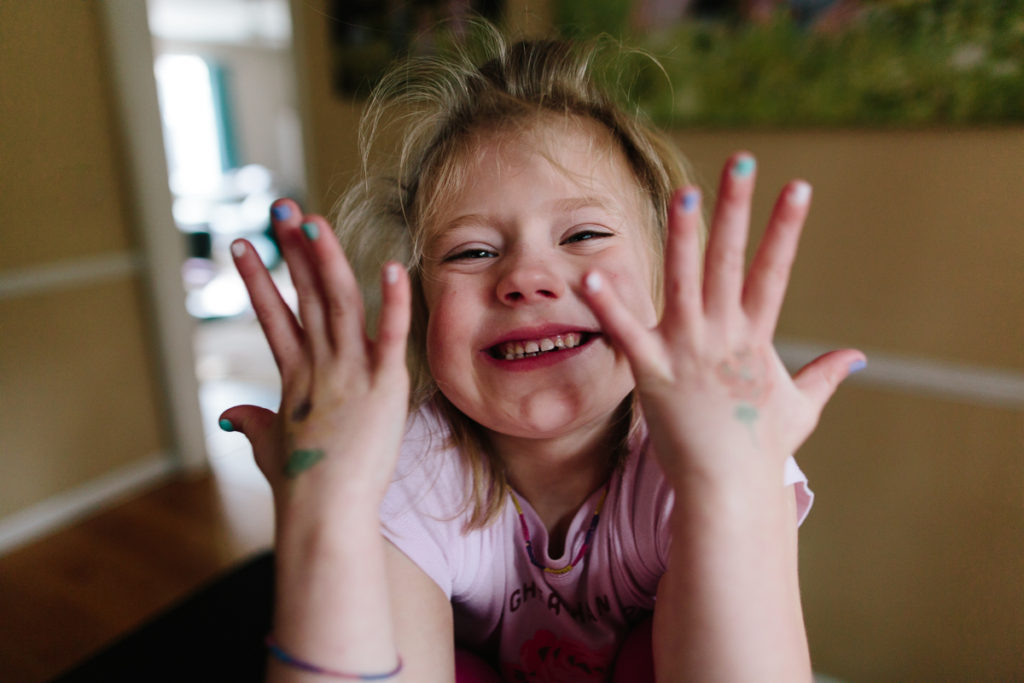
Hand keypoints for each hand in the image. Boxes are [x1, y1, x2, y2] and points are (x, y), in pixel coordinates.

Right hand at [219, 199, 411, 518]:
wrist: (325, 515)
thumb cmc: (300, 487)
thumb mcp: (269, 446)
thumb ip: (252, 423)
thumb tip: (230, 417)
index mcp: (295, 376)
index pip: (273, 315)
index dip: (257, 278)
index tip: (241, 245)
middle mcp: (319, 365)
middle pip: (305, 295)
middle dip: (291, 249)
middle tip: (281, 208)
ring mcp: (351, 373)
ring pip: (339, 302)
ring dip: (326, 259)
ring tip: (313, 221)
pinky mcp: (384, 386)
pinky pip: (390, 336)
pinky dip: (393, 302)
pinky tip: (392, 266)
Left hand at [583, 154, 863, 484]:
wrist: (728, 492)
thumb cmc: (759, 451)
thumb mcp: (800, 409)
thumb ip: (825, 376)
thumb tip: (857, 356)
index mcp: (756, 339)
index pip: (776, 272)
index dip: (786, 228)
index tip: (798, 186)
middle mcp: (724, 336)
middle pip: (732, 262)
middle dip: (737, 210)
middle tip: (741, 161)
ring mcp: (688, 352)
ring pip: (684, 282)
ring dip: (683, 236)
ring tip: (683, 192)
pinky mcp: (653, 372)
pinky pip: (628, 331)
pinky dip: (610, 303)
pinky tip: (592, 271)